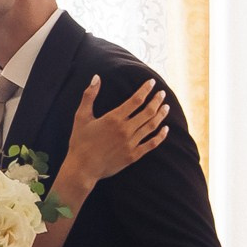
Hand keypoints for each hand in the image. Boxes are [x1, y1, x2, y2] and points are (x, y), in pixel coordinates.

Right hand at [62, 74, 168, 190]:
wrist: (83, 168)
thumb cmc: (80, 142)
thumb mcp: (81, 116)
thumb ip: (89, 96)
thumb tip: (96, 77)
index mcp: (114, 118)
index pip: (136, 100)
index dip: (145, 90)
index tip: (152, 82)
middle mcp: (125, 130)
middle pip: (147, 111)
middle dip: (156, 100)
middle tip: (162, 93)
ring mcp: (131, 143)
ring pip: (151, 126)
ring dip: (160, 115)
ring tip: (166, 107)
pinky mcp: (133, 156)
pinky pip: (151, 144)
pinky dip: (160, 136)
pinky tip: (165, 129)